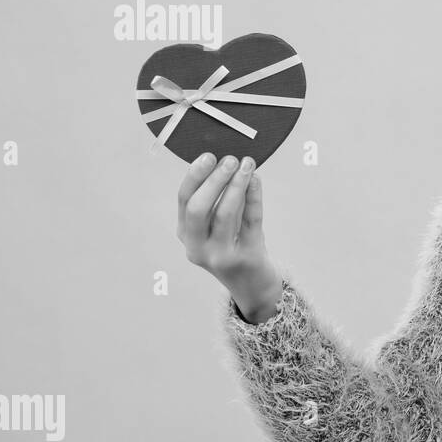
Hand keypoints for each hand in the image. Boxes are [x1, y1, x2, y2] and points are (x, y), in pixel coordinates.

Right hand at [177, 154, 281, 312]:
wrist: (252, 285)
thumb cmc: (235, 246)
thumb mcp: (218, 227)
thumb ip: (218, 200)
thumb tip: (230, 162)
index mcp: (186, 235)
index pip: (184, 201)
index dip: (195, 176)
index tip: (209, 156)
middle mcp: (197, 248)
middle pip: (198, 209)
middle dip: (214, 181)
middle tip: (230, 159)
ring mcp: (220, 256)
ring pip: (225, 214)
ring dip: (236, 185)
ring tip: (247, 165)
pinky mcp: (246, 257)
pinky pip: (251, 221)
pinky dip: (254, 197)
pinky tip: (256, 180)